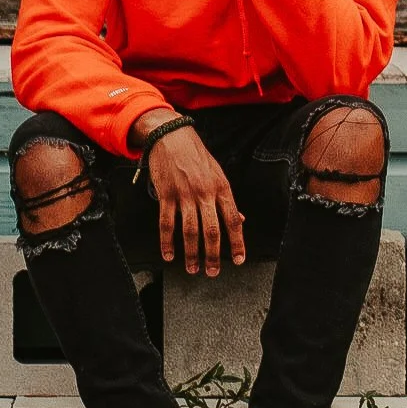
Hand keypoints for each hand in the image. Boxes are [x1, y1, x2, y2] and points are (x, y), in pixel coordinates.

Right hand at [139, 121, 245, 276]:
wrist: (171, 136)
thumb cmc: (196, 155)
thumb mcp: (218, 173)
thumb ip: (226, 199)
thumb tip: (240, 220)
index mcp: (221, 187)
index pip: (233, 220)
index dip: (237, 242)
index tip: (238, 259)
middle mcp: (204, 192)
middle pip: (211, 230)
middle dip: (213, 255)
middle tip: (212, 272)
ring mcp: (184, 194)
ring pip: (189, 231)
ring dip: (191, 253)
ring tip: (192, 268)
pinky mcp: (166, 194)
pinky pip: (167, 223)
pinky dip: (167, 242)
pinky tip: (169, 254)